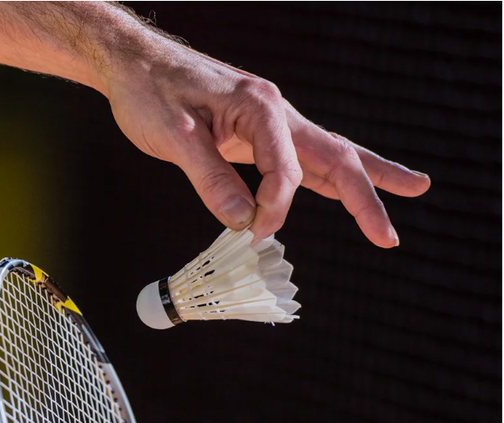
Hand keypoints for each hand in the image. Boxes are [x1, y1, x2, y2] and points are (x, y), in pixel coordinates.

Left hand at [103, 35, 429, 246]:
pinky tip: (344, 191)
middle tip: (390, 235)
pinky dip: (326, 177)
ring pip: (326, 153)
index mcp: (260, 106)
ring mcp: (269, 121)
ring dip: (365, 178)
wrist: (133, 64)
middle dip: (367, 195)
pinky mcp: (254, 132)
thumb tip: (243, 221)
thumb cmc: (150, 92)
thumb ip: (210, 180)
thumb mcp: (174, 138)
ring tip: (411, 190)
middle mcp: (275, 111)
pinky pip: (300, 158)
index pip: (286, 169)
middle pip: (334, 155)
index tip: (253, 233)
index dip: (274, 208)